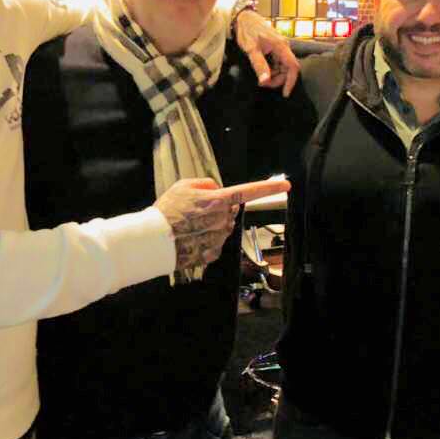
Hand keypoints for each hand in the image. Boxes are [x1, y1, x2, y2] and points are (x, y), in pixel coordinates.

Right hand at [155, 177, 290, 270]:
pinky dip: (206, 241)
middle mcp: (222, 220)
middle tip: (196, 211)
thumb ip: (206, 184)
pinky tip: (191, 239)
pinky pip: (215, 244)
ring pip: (223, 228)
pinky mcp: (212, 254)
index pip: (249, 192)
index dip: (269, 188)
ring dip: (212, 226)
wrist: (153, 241)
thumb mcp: (183, 185)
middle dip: (219, 209)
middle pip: (230, 211)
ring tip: (189, 226)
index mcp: (218, 200)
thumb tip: (217, 189)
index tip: (286, 186)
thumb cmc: (167, 211)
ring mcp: (219, 238)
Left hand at [233, 8, 299, 95]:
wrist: (243, 17)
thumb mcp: (252, 50)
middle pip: (288, 69)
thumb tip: (265, 81)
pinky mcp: (276, 47)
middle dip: (278, 79)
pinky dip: (272, 69)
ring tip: (262, 77)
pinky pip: (278, 62)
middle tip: (264, 83)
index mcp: (281, 46)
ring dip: (275, 75)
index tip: (284, 93)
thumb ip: (259, 66)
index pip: (293, 67)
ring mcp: (280, 47)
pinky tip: (263, 69)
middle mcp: (283, 46)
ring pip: (283, 66)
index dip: (291, 81)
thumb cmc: (247, 31)